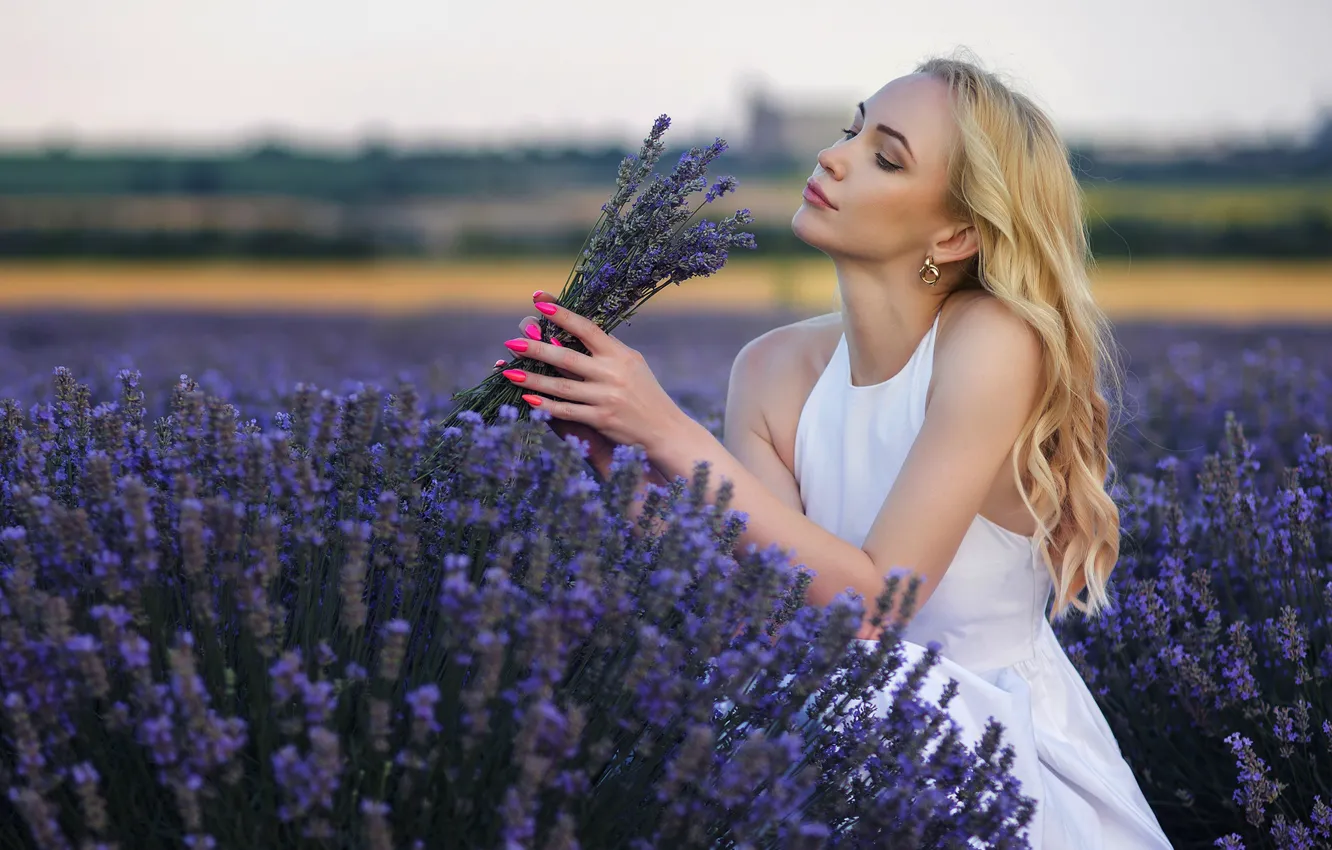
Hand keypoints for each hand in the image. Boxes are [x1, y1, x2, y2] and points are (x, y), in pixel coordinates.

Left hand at [494, 291, 688, 457]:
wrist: (663, 429)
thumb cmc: (644, 392)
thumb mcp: (631, 364)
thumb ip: (606, 350)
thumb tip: (572, 332)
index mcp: (620, 355)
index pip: (587, 329)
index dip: (562, 315)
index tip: (539, 303)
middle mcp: (612, 374)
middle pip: (567, 358)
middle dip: (536, 349)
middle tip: (511, 342)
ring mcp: (606, 398)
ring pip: (561, 387)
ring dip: (532, 379)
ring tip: (508, 372)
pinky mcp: (601, 420)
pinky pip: (566, 411)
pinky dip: (545, 406)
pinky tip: (526, 399)